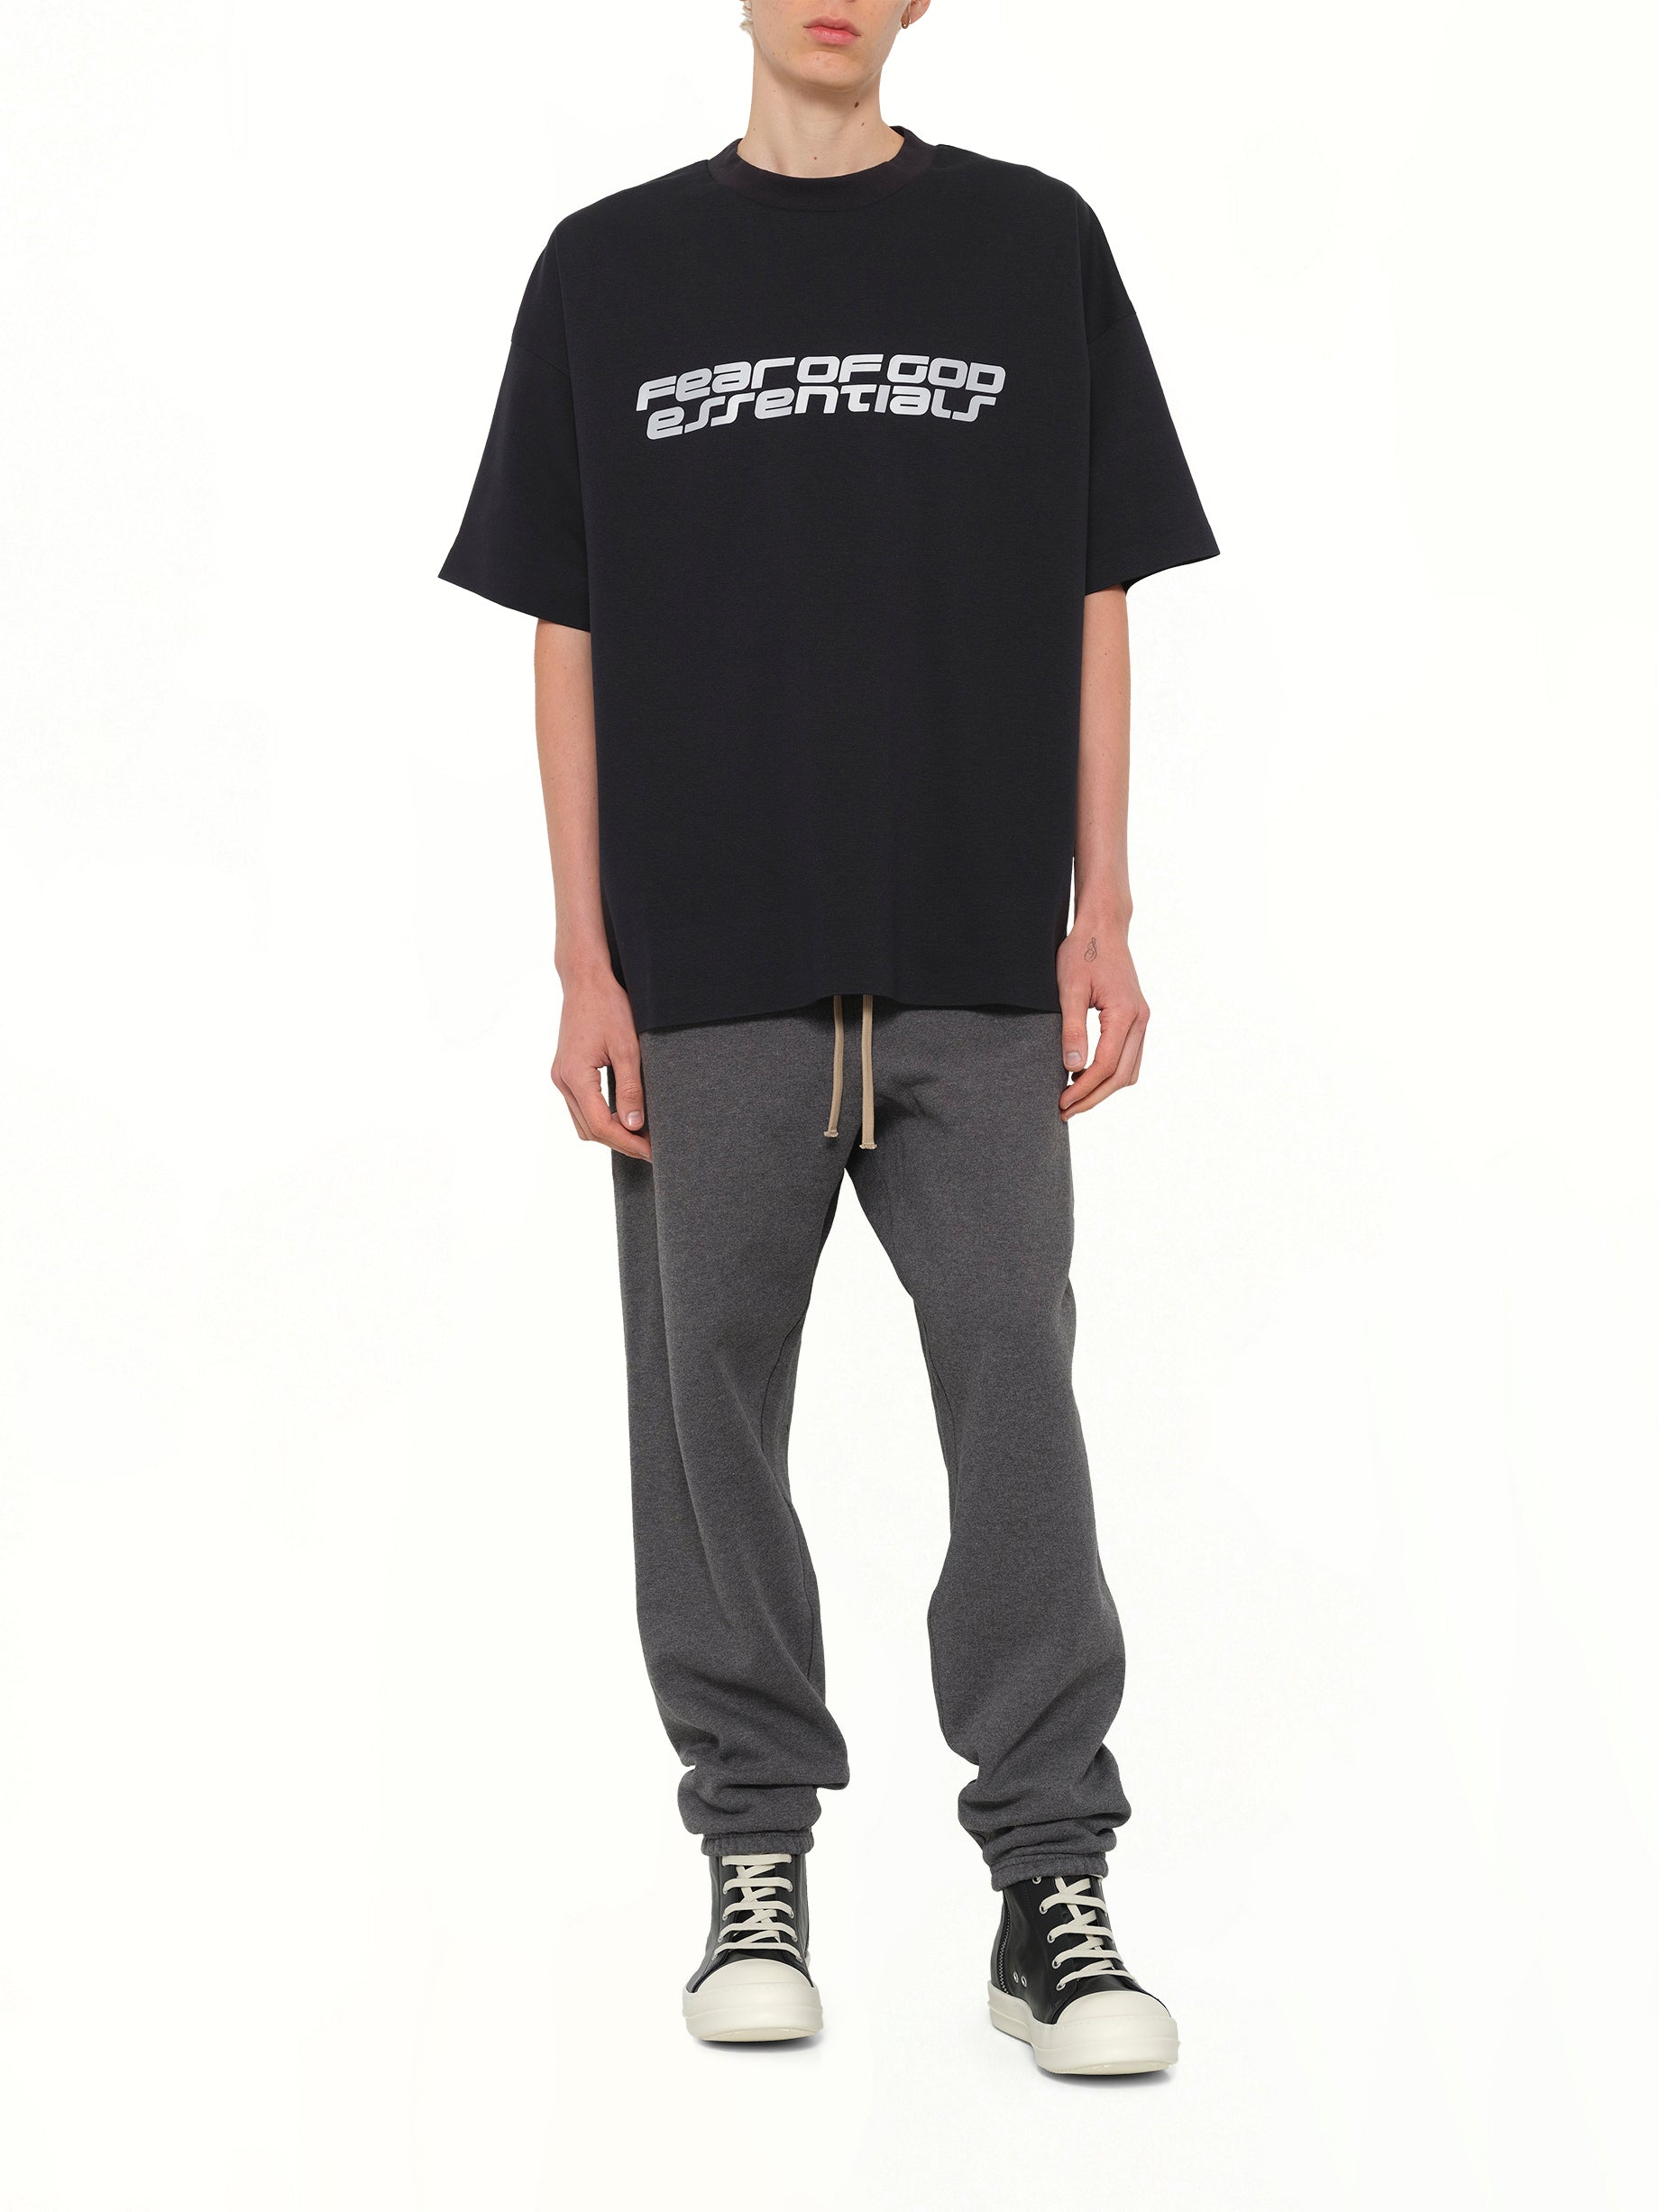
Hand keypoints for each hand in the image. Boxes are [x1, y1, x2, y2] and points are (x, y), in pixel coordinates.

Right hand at [550, 964, 650, 1161]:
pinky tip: (625, 1118)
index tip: (653, 1151)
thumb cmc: (608, 1006)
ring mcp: (560, 1077)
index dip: (628, 1143)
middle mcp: (562, 1081)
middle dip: (621, 1142)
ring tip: (641, 1137)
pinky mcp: (566, 1073)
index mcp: (575, 1076)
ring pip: (583, 1122)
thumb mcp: (627, 1047)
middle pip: (590, 1129)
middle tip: (652, 1149)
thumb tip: (635, 1126)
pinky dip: (602, 1118)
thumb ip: (631, 1088)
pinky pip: (581, 1108)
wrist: (585, 980)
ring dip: (611, 1133)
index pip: (602, 1125)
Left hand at [1057, 919, 1148, 1120]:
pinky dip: (1111, 1073)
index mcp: (1125, 1013)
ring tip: (1073, 1098)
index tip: (1061, 1102)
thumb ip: (1072, 1029)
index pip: (1106, 1065)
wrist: (1103, 928)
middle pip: (1121, 1075)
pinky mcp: (1136, 1018)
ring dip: (1103, 1088)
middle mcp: (1140, 1019)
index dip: (1083, 1088)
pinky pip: (1129, 1057)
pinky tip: (1085, 1076)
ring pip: (1129, 1070)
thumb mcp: (1069, 988)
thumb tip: (1072, 1068)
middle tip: (1065, 1111)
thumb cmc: (1083, 952)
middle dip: (1093, 1097)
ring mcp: (1142, 1019)